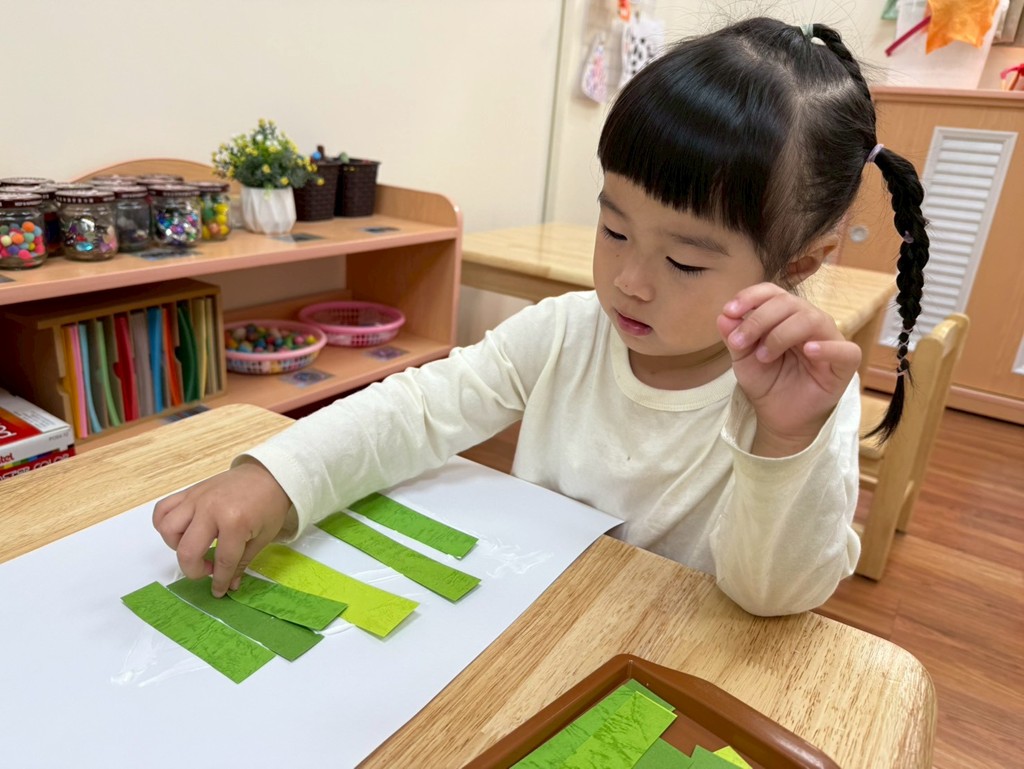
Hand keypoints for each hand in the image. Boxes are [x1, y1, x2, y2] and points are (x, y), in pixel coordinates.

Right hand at [152, 459, 294, 595]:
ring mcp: (197, 499)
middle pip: (187, 551)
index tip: (219, 591)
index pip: (222, 561)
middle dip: (194, 570)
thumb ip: (242, 562)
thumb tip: (229, 585)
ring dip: (177, 546)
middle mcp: (210, 510)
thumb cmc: (270, 505)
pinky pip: (163, 509)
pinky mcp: (189, 492)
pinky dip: (164, 523)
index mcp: (234, 522)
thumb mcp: (263, 537)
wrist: (269, 474)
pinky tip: (179, 532)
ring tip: (195, 547)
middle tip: (207, 570)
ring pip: (168, 529)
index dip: (220, 581)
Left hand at [717, 283, 860, 456]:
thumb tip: (723, 316)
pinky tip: (808, 351)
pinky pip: (845, 350)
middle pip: (788, 302)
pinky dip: (827, 348)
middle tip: (740, 343)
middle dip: (759, 319)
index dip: (750, 297)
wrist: (779, 416)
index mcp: (785, 315)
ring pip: (812, 319)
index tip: (729, 311)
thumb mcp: (742, 360)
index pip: (772, 292)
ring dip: (781, 334)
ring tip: (763, 356)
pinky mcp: (845, 363)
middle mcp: (809, 321)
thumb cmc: (766, 382)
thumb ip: (734, 337)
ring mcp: (829, 339)